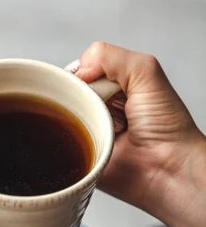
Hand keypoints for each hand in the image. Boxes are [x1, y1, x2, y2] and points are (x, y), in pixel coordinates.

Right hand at [74, 42, 205, 226]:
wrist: (167, 170)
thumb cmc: (168, 129)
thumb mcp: (146, 72)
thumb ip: (110, 57)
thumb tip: (78, 68)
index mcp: (116, 86)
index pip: (81, 71)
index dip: (78, 74)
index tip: (82, 80)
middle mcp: (101, 109)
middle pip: (68, 94)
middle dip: (73, 97)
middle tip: (93, 106)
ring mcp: (90, 133)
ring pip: (60, 119)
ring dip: (69, 120)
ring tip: (92, 126)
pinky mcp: (80, 157)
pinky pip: (58, 147)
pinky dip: (61, 143)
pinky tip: (77, 141)